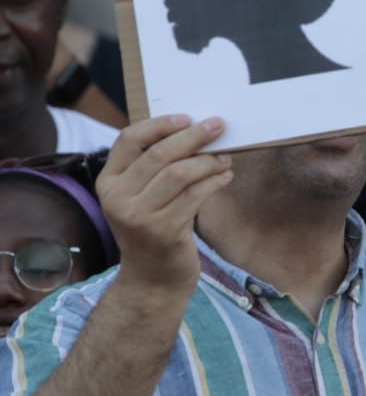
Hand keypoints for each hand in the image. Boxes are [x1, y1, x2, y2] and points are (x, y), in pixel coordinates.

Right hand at [96, 116, 231, 296]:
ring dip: (208, 160)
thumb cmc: (154, 228)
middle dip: (193, 136)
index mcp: (108, 181)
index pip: (129, 139)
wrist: (153, 278)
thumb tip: (193, 130)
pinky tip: (226, 175)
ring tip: (226, 157)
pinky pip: (195, 195)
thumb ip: (153, 168)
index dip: (159, 124)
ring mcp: (138, 216)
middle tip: (218, 126)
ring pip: (180, 173)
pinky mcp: (163, 230)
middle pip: (159, 154)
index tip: (187, 117)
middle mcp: (117, 197)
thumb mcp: (141, 197)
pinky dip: (215, 181)